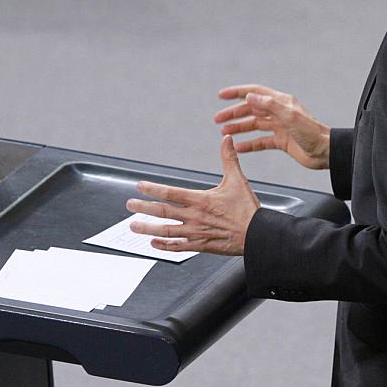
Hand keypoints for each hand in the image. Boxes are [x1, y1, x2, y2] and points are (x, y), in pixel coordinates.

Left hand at [125, 136, 260, 255]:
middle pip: (163, 211)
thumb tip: (226, 139)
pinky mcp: (200, 245)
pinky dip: (164, 245)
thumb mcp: (238, 180)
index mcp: (201, 200)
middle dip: (143, 208)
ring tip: (134, 226)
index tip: (140, 186)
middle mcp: (195, 217)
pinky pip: (178, 246)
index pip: (171, 193)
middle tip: (129, 205)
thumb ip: (229, 159)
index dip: (153, 189)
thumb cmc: (247, 209)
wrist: (257, 235)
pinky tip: (154, 243)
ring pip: (166, 231)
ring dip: (148, 228)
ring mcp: (196, 232)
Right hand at [214, 84, 330, 169]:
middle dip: (234, 113)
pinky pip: (261, 141)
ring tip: (224, 132)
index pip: (255, 92)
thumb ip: (269, 105)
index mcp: (281, 102)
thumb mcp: (289, 116)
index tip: (222, 95)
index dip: (237, 92)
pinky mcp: (281, 141)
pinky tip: (239, 147)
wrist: (325, 152)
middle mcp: (279, 112)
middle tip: (218, 119)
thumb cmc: (312, 133)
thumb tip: (250, 96)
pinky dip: (249, 144)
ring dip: (239, 128)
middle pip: (252, 110)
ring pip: (254, 125)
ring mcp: (280, 126)